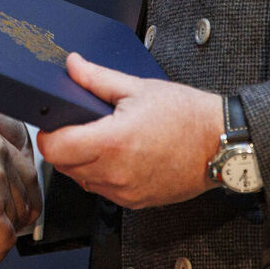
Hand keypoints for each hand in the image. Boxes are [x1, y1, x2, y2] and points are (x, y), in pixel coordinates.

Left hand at [36, 53, 223, 209]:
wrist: (220, 143)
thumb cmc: (186, 115)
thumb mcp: (137, 87)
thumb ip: (97, 78)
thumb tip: (72, 65)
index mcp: (112, 143)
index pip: (55, 148)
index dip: (48, 133)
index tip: (54, 122)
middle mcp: (115, 174)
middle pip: (63, 166)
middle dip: (64, 145)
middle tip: (79, 125)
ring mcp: (126, 192)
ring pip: (82, 180)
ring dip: (82, 162)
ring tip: (103, 138)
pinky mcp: (136, 203)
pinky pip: (104, 190)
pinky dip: (102, 175)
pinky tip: (119, 156)